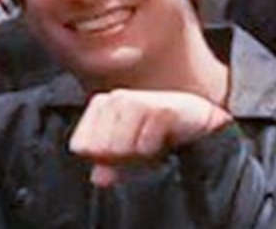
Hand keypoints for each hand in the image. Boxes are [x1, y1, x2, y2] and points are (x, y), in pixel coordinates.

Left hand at [70, 89, 230, 186]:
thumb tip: (98, 178)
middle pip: (99, 150)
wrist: (195, 120)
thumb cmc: (156, 133)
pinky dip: (154, 150)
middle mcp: (114, 98)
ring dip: (137, 154)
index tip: (121, 150)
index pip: (80, 146)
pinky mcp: (159, 108)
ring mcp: (136, 100)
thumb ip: (108, 164)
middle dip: (120, 157)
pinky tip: (163, 138)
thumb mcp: (128, 152)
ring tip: (150, 141)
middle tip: (139, 145)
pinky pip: (144, 146)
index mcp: (100, 105)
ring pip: (119, 148)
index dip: (100, 158)